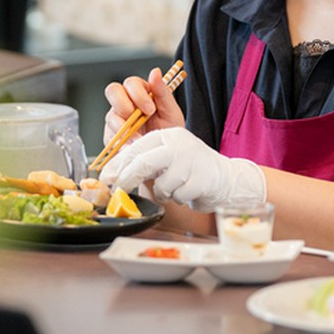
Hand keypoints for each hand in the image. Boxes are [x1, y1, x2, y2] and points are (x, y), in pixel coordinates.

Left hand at [99, 128, 265, 212]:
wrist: (225, 179)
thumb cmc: (190, 170)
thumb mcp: (166, 159)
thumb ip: (144, 161)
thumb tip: (113, 174)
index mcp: (168, 135)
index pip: (136, 147)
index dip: (118, 164)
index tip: (107, 178)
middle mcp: (179, 144)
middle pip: (144, 162)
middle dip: (128, 179)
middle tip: (119, 190)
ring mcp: (191, 161)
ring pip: (161, 184)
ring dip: (163, 193)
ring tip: (173, 188)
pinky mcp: (201, 179)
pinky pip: (176, 196)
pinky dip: (177, 199)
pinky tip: (186, 192)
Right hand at [101, 66, 185, 146]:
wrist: (166, 153)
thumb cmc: (169, 130)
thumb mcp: (171, 111)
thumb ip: (162, 92)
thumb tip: (155, 72)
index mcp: (140, 92)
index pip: (131, 83)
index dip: (138, 94)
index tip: (150, 109)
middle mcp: (125, 102)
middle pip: (112, 91)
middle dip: (123, 105)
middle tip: (136, 118)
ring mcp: (116, 119)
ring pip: (110, 116)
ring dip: (124, 128)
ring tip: (139, 139)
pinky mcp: (112, 136)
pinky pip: (110, 137)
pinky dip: (121, 143)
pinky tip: (132, 147)